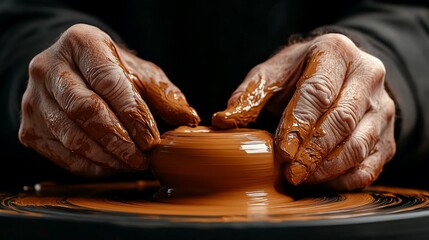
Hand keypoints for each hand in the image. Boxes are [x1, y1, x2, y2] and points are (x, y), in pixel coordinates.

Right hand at [19, 23, 199, 176]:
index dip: (132, 114)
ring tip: (131, 164)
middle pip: (85, 110)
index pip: (108, 81)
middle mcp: (49, 67)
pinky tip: (111, 166)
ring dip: (106, 157)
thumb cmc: (113, 73)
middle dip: (118, 140)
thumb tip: (189, 120)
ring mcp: (34, 98)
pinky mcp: (29, 127)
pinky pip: (60, 154)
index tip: (152, 140)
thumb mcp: (142, 74)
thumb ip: (165, 95)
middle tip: (142, 159)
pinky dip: (88, 166)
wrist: (75, 75)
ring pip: (71, 135)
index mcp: (81, 42)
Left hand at [212, 33, 395, 190]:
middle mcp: (367, 76)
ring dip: (328, 167)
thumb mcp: (274, 74)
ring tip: (301, 178)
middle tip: (290, 172)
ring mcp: (382, 106)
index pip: (319, 92)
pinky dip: (346, 178)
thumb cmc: (301, 74)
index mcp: (337, 52)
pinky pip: (371, 162)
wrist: (340, 73)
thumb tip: (222, 121)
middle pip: (343, 119)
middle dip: (313, 151)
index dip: (299, 124)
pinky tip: (322, 181)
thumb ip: (251, 95)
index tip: (282, 151)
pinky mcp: (387, 133)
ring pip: (360, 144)